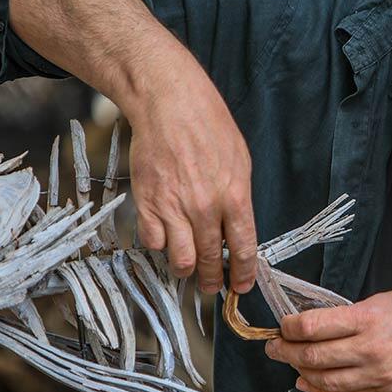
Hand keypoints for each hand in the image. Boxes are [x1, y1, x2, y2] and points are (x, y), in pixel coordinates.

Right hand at [127, 67, 257, 294]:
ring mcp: (174, 208)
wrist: (171, 105)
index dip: (243, 274)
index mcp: (235, 197)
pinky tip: (166, 239)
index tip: (241, 285)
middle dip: (213, 279)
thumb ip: (239, 199)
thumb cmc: (209, 127)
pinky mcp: (147, 203)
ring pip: (181, 260)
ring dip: (186, 270)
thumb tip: (237, 230)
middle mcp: (205, 208)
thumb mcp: (240, 162)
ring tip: (189, 268)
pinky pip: (153, 242)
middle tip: (212, 284)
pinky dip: (160, 246)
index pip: (243, 249)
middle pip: (211, 260)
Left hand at [264, 289, 391, 391]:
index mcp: (369, 319)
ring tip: (292, 366)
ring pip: (325, 381)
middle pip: (312, 357)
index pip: (313, 326)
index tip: (282, 326)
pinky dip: (325, 389)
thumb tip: (322, 324)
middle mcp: (372, 350)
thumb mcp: (388, 301)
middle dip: (285, 352)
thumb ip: (354, 315)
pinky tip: (314, 383)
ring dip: (301, 373)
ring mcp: (380, 375)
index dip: (289, 328)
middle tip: (275, 346)